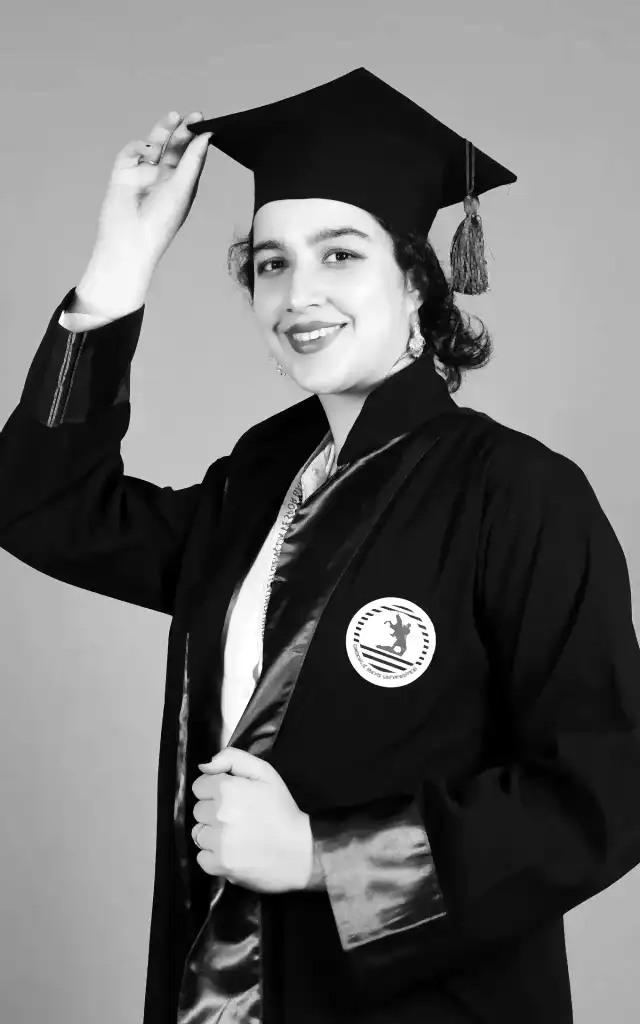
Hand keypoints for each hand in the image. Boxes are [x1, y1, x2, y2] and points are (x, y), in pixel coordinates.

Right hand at [89, 110, 212, 281]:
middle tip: (193, 116)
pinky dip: (140, 146)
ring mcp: (142, 174)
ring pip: (153, 145)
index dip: (196, 139)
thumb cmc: (162, 222)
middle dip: (182, 130)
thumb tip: (206, 135)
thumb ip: (193, 160)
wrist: (131, 240)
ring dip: (163, 130)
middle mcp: (161, 178)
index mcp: (180, 185)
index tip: (205, 123)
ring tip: (174, 116)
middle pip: (172, 147)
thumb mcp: (183, 188)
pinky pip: (132, 152)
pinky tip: (150, 151)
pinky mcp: (123, 173)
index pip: (189, 156)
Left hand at [191, 748, 319, 892]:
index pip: (199, 786)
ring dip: (212, 834)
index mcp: (227, 789)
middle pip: (198, 810)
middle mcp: (218, 815)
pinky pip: (202, 857)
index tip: (231, 798)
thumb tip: (204, 765)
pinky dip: (214, 856)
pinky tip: (232, 852)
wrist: (300, 851)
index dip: (214, 790)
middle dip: (213, 812)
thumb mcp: (265, 773)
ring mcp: (217, 842)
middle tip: (236, 817)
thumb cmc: (282, 810)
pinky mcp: (218, 866)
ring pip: (198, 834)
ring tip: (235, 836)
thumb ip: (233, 759)